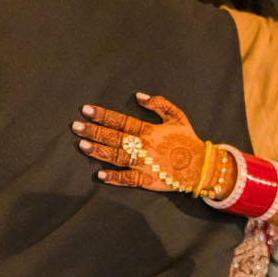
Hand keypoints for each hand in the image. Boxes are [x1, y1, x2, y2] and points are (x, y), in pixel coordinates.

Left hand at [73, 92, 231, 195]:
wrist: (202, 166)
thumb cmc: (187, 140)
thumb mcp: (178, 116)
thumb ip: (159, 104)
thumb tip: (139, 96)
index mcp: (149, 130)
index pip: (121, 120)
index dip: (103, 115)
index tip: (86, 110)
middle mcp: (144, 146)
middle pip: (115, 137)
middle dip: (94, 131)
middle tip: (75, 126)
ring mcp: (145, 164)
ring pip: (118, 156)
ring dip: (99, 151)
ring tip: (82, 145)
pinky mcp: (148, 180)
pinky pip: (129, 180)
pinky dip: (115, 178)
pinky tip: (100, 175)